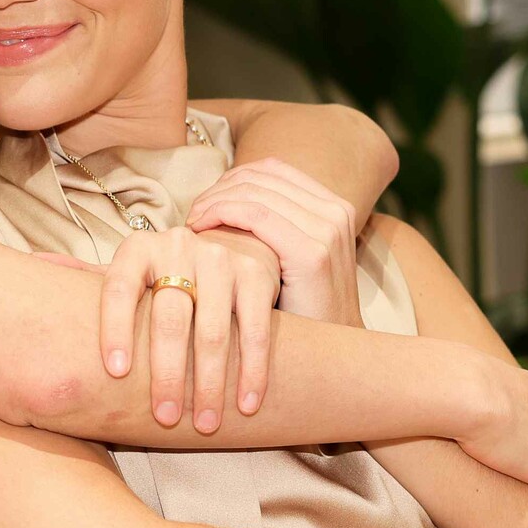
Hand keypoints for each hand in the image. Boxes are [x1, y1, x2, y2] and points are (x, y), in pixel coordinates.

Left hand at [96, 225, 280, 430]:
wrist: (224, 250)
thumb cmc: (159, 280)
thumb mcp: (125, 275)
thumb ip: (85, 277)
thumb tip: (34, 265)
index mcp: (136, 250)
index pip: (119, 289)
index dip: (115, 330)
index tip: (116, 373)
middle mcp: (177, 247)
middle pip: (169, 318)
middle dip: (167, 374)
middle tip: (163, 418)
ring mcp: (220, 259)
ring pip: (214, 330)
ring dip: (210, 383)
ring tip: (204, 424)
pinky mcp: (256, 275)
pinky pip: (256, 329)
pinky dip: (253, 371)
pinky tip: (246, 405)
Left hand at [187, 158, 362, 324]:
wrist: (331, 357)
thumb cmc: (300, 313)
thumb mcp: (289, 262)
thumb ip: (272, 230)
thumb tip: (221, 206)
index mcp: (331, 207)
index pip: (271, 170)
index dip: (231, 180)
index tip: (204, 204)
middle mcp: (334, 210)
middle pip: (260, 176)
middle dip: (218, 190)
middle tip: (192, 214)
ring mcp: (327, 229)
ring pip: (253, 190)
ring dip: (214, 201)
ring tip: (192, 224)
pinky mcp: (312, 252)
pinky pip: (256, 214)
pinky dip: (221, 214)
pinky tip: (200, 232)